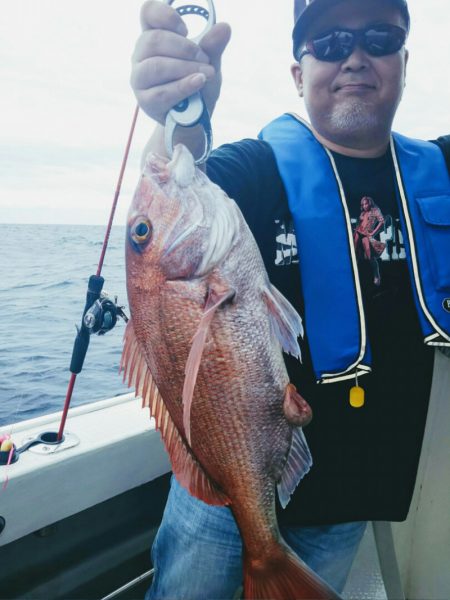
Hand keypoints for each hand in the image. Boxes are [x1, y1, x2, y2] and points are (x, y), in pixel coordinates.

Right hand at [131, 0, 230, 124]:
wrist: (194, 119)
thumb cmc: (196, 85)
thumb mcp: (208, 63)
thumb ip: (213, 47)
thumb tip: (224, 28)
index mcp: (154, 37)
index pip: (148, 13)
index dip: (165, 15)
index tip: (186, 29)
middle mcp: (142, 55)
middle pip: (153, 40)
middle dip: (184, 48)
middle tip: (205, 59)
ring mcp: (140, 78)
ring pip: (156, 66)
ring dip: (185, 68)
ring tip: (206, 74)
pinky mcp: (145, 101)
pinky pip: (162, 92)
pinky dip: (183, 87)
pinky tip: (198, 83)